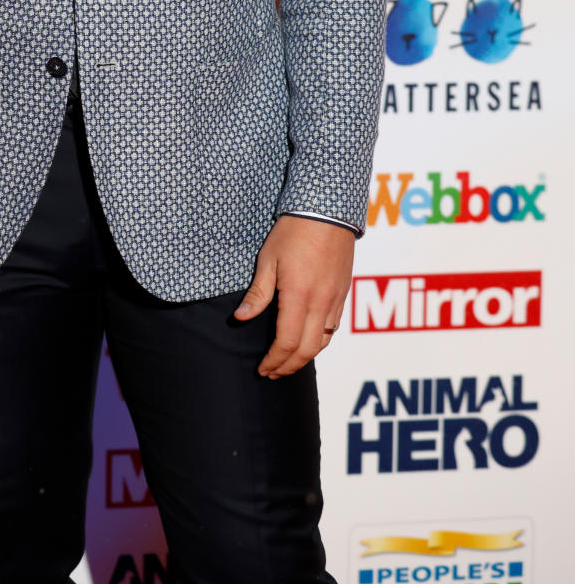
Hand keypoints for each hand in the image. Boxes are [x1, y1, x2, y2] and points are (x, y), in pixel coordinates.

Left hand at [232, 215, 354, 378]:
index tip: (262, 368)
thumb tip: (240, 319)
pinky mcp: (343, 293)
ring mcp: (336, 299)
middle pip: (307, 350)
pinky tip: (307, 341)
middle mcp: (321, 303)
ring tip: (287, 363)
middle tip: (272, 373)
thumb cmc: (293, 231)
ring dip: (304, 358)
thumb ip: (258, 294)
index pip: (286, 343)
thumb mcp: (268, 259)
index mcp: (299, 296)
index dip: (273, 361)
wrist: (327, 210)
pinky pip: (333, 327)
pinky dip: (319, 341)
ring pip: (323, 341)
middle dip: (288, 367)